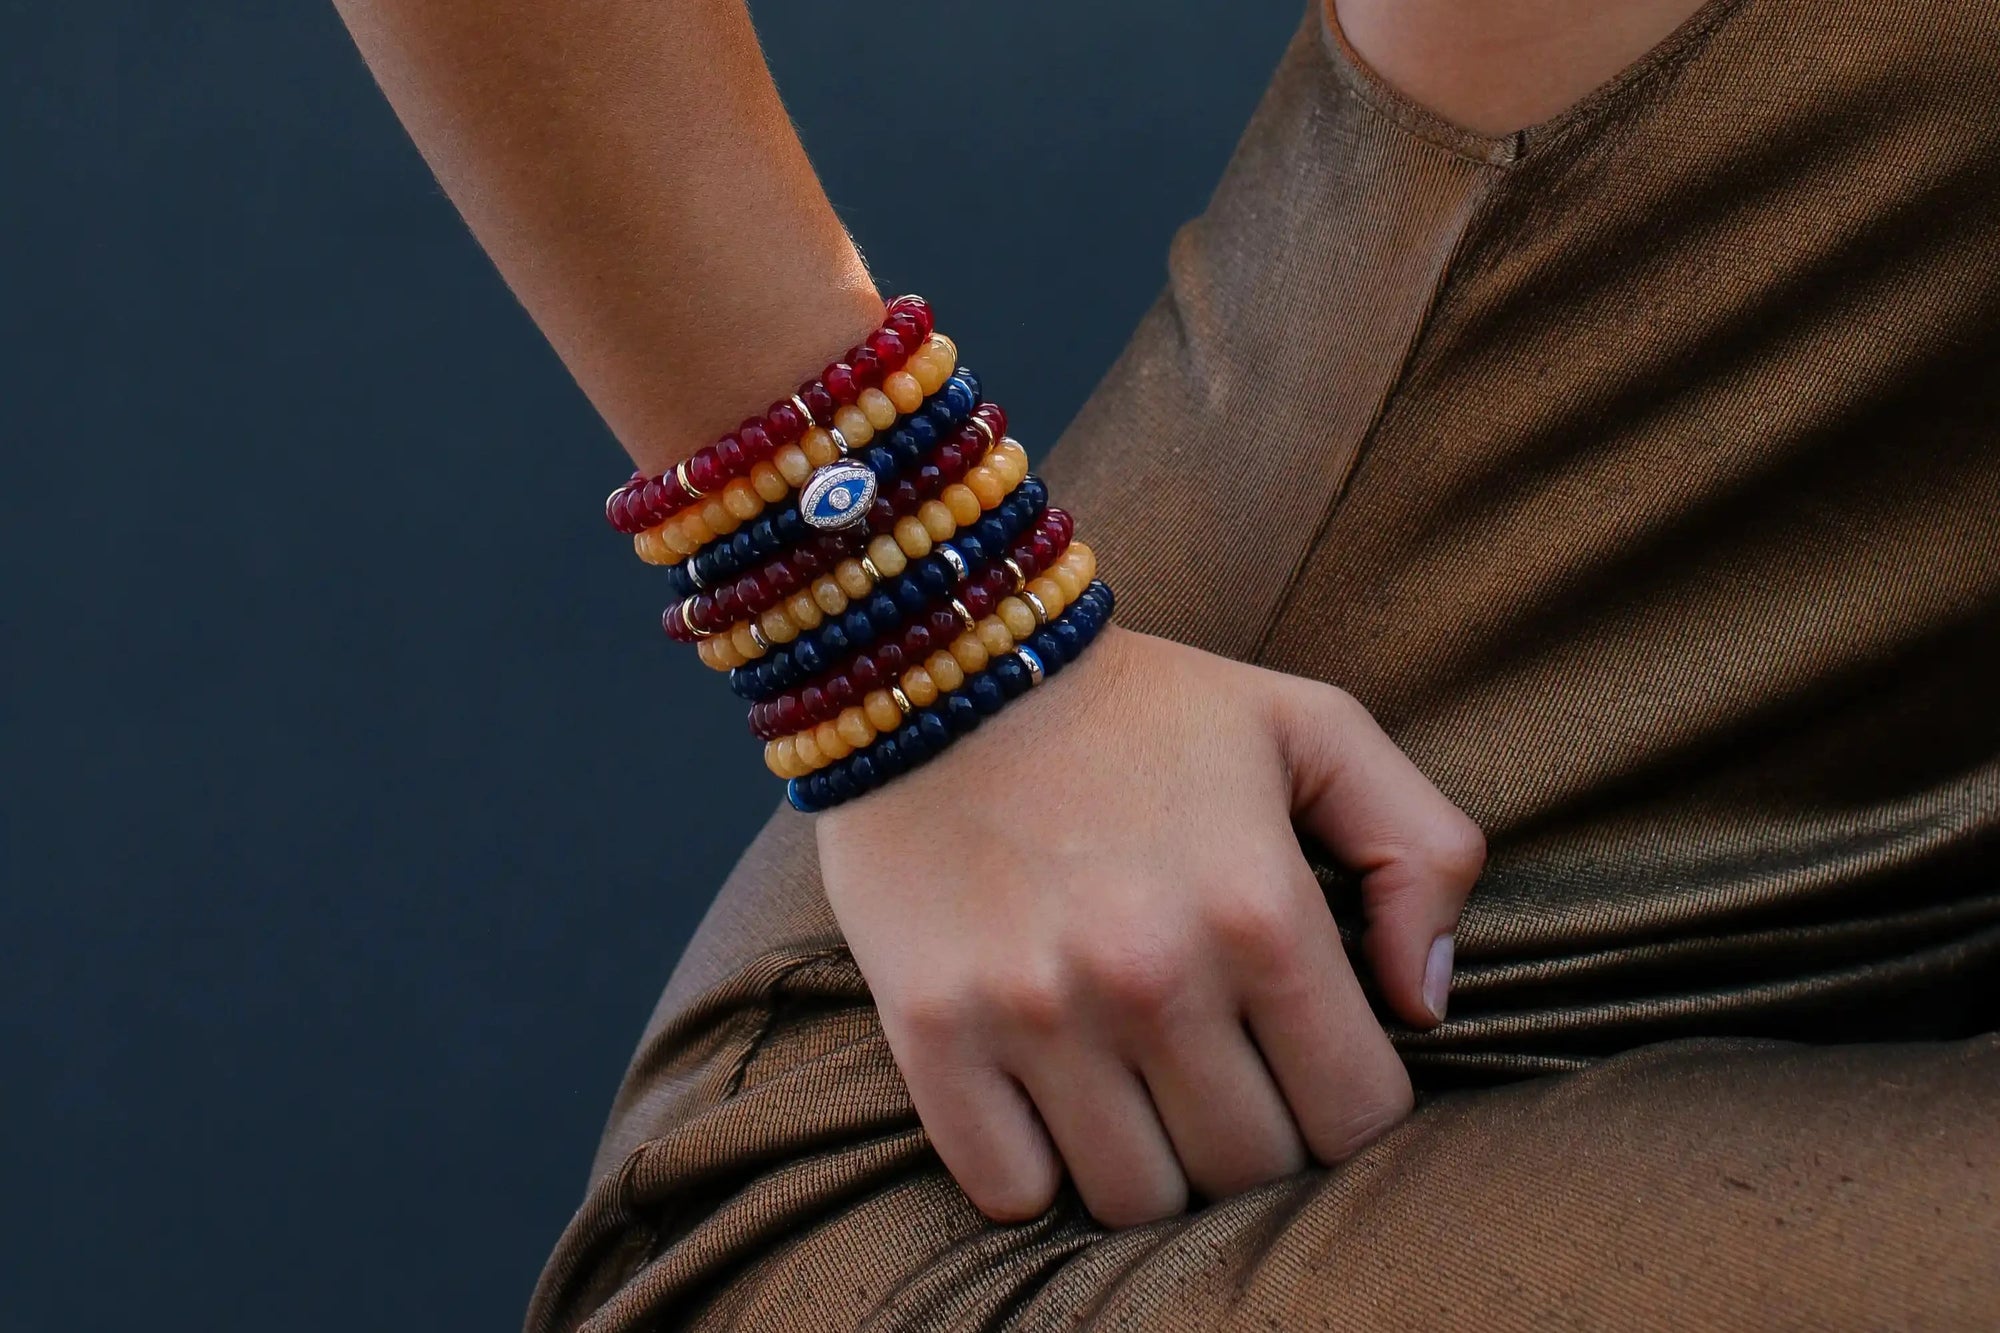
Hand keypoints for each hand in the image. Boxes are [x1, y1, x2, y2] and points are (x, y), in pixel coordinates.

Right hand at [816, 626, 1483, 1227]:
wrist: (935, 659)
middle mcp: (1154, 976)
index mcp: (1262, 909)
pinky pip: (1011, 1191)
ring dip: (1151, 1165)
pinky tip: (1046, 1102)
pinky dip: (1037, 1172)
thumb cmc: (1139, 703)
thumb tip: (1426, 1006)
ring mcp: (1036, 1013)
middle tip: (1218, 1071)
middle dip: (1254, 1136)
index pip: (1357, 1115)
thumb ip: (1422, 851)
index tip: (1305, 1061)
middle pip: (1250, 1170)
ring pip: (1137, 1201)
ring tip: (1135, 1090)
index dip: (1347, 1103)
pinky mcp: (934, 1030)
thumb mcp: (1312, 727)